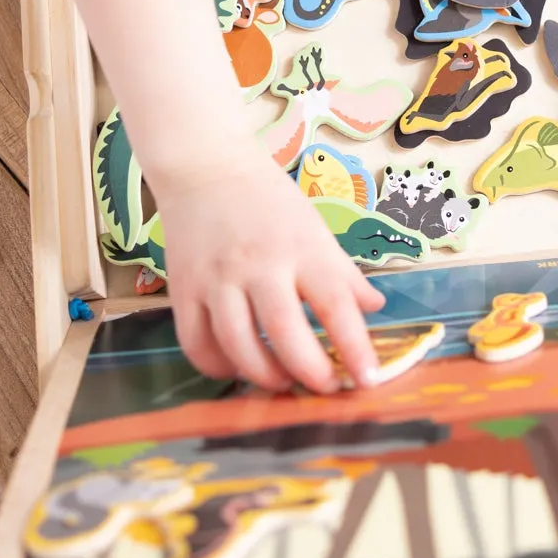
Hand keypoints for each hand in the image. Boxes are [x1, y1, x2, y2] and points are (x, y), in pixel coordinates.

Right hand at [161, 156, 386, 393]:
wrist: (206, 168)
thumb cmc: (269, 199)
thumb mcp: (316, 229)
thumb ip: (343, 273)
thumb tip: (375, 309)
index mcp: (302, 247)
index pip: (335, 304)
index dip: (355, 347)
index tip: (369, 380)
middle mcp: (259, 264)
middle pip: (284, 331)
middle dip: (310, 371)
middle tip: (326, 389)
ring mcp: (217, 279)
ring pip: (237, 345)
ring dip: (264, 376)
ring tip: (284, 383)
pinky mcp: (183, 289)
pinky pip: (196, 343)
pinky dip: (218, 367)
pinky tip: (238, 368)